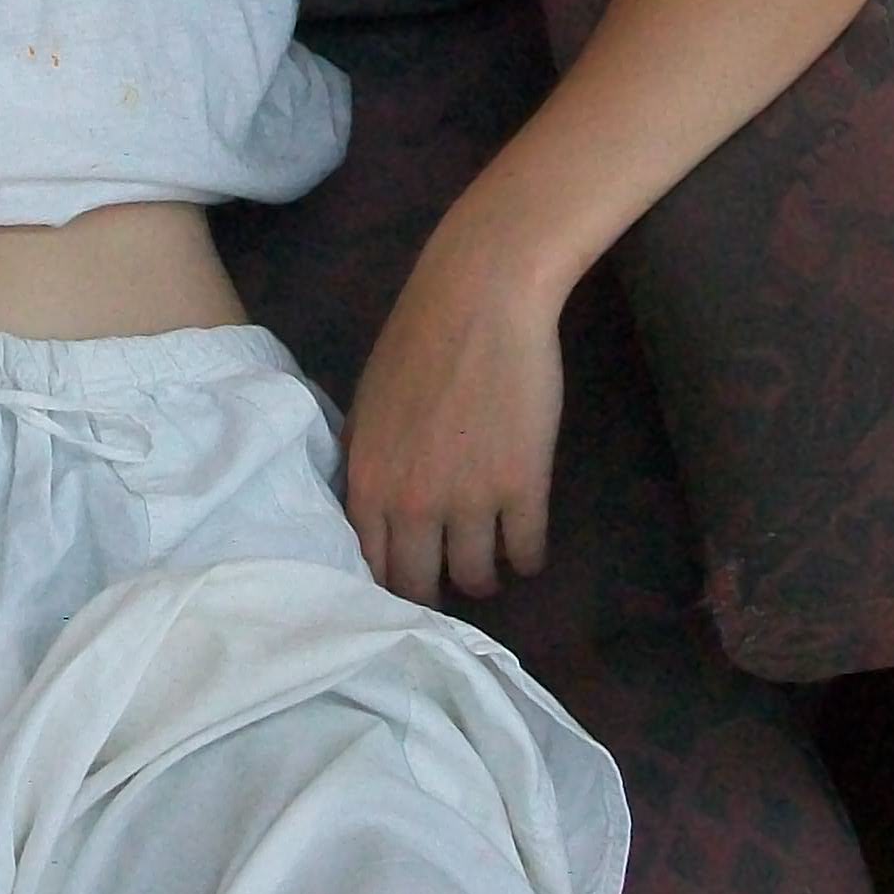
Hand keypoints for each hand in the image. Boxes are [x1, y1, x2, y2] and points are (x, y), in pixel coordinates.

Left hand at [341, 222, 563, 607]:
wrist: (478, 302)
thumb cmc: (416, 342)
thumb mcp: (367, 407)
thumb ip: (366, 462)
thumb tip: (366, 504)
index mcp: (367, 483)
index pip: (370, 565)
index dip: (388, 580)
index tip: (404, 580)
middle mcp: (412, 504)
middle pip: (420, 585)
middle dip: (434, 592)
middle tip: (447, 586)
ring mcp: (469, 501)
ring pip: (477, 576)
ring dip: (484, 579)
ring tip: (491, 570)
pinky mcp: (522, 489)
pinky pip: (526, 551)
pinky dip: (527, 558)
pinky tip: (527, 553)